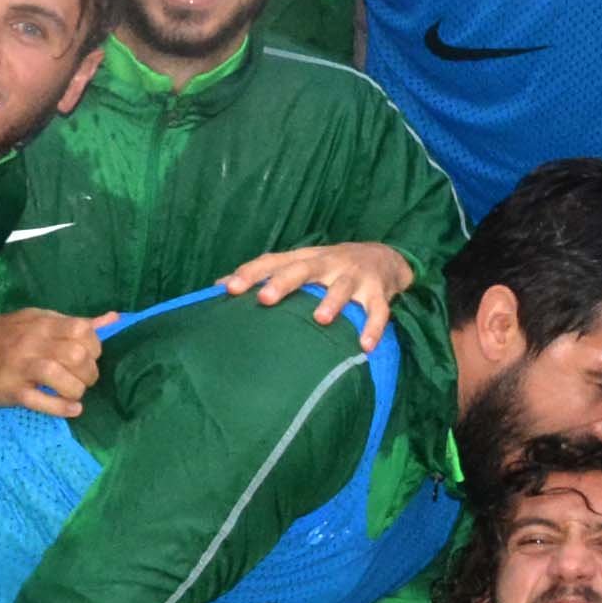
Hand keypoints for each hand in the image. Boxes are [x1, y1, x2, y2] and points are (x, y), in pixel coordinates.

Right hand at [0, 306, 106, 418]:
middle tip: (84, 379)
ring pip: (61, 377)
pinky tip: (72, 409)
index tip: (89, 357)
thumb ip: (76, 323)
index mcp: (43, 324)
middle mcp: (33, 343)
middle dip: (89, 372)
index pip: (83, 331)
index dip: (94, 348)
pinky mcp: (11, 390)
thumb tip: (113, 319)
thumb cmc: (7, 334)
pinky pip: (41, 401)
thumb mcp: (40, 321)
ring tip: (75, 393)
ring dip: (77, 390)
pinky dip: (62, 407)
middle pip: (76, 356)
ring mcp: (21, 367)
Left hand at [215, 238, 413, 340]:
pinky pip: (378, 310)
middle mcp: (328, 263)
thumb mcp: (300, 264)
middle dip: (284, 283)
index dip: (251, 272)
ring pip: (342, 287)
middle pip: (304, 269)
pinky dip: (374, 327)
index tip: (228, 289)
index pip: (273, 261)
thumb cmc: (330, 267)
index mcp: (305, 258)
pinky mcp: (379, 292)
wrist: (385, 257)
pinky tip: (365, 345)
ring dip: (332, 302)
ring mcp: (354, 277)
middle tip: (265, 298)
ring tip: (322, 319)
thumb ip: (264, 275)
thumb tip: (217, 287)